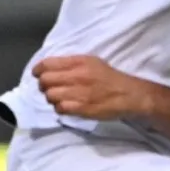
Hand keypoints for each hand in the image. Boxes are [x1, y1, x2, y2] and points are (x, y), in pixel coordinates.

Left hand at [32, 55, 149, 119]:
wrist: (130, 95)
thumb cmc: (110, 78)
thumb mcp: (93, 62)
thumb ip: (71, 64)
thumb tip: (48, 69)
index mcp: (80, 62)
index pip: (46, 64)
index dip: (38, 71)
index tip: (40, 75)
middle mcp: (78, 75)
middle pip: (44, 81)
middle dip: (45, 86)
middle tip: (53, 88)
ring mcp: (80, 92)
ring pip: (50, 96)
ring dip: (53, 98)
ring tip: (63, 98)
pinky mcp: (82, 108)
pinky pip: (59, 108)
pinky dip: (61, 108)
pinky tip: (70, 106)